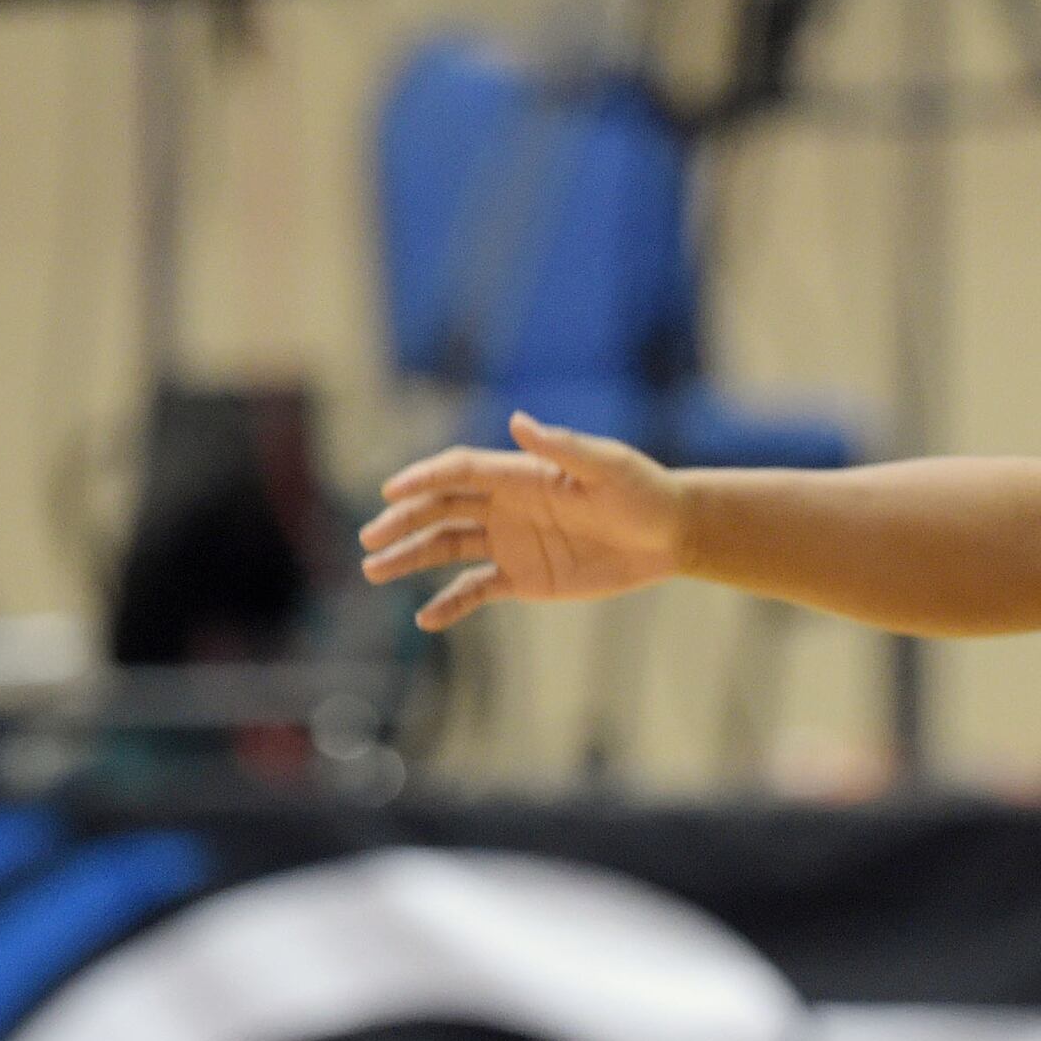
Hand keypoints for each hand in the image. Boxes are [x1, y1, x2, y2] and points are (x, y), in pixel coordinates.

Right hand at [358, 412, 681, 630]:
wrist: (670, 535)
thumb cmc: (643, 491)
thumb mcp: (608, 467)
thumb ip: (563, 448)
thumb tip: (518, 421)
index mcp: (521, 475)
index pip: (461, 472)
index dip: (424, 479)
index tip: (391, 492)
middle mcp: (507, 506)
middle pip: (442, 510)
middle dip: (403, 521)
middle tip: (370, 537)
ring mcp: (511, 543)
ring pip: (447, 549)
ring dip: (410, 558)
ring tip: (374, 571)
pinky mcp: (525, 578)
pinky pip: (476, 591)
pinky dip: (450, 604)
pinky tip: (425, 619)